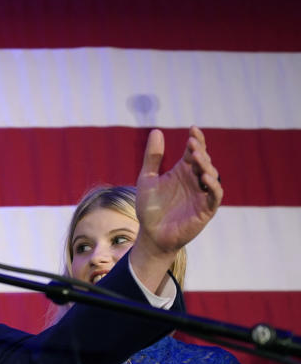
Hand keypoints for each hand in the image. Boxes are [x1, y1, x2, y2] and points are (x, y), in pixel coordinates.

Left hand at [135, 126, 221, 254]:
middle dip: (199, 151)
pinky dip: (213, 186)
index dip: (196, 140)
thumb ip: (152, 157)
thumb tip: (157, 130)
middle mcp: (195, 181)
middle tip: (192, 143)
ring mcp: (202, 194)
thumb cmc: (149, 208)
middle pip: (204, 161)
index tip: (192, 129)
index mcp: (183, 172)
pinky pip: (215, 195)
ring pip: (212, 175)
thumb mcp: (147, 179)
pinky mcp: (206, 209)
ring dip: (206, 165)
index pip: (194, 151)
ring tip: (196, 156)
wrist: (151, 235)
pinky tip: (205, 177)